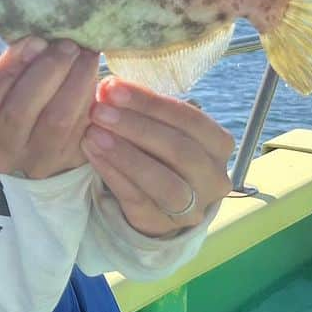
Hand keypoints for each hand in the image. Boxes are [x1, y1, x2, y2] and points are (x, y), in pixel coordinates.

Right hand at [0, 38, 99, 178]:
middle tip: (67, 45)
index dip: (9, 69)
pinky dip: (89, 98)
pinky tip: (93, 77)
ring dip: (75, 81)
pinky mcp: (67, 161)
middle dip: (47, 70)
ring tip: (85, 56)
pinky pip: (80, 128)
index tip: (35, 41)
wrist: (39, 143)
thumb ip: (14, 67)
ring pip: (56, 120)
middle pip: (20, 111)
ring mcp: (34, 163)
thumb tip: (41, 41)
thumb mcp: (1, 87)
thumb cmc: (15, 101)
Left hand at [81, 79, 233, 236]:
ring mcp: (193, 206)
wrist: (157, 202)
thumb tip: (108, 87)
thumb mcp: (159, 127)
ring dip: (124, 153)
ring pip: (162, 180)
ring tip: (93, 133)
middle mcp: (214, 177)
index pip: (191, 119)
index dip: (151, 103)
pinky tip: (92, 153)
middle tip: (99, 110)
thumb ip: (141, 108)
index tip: (114, 88)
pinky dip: (112, 174)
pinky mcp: (163, 225)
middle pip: (179, 149)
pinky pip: (137, 199)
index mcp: (219, 144)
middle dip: (135, 126)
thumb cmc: (159, 153)